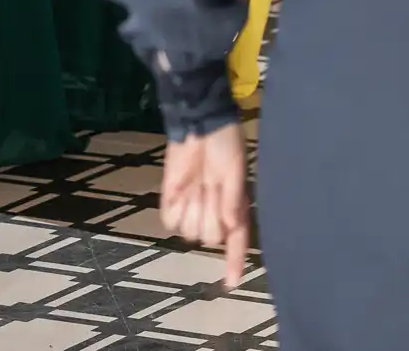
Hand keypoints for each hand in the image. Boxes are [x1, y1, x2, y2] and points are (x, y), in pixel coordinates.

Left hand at [160, 122, 250, 288]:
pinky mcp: (171, 204)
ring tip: (196, 184)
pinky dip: (175, 207)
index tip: (231, 283)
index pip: (237, 240)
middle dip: (210, 214)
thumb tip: (229, 224)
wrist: (199, 126)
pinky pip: (171, 221)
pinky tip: (181, 189)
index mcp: (235, 207)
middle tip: (210, 188)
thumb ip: (233, 197)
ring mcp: (192, 210)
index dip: (234, 262)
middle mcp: (215, 213)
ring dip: (193, 208)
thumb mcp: (235, 169)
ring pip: (190, 231)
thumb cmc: (225, 145)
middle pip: (210, 237)